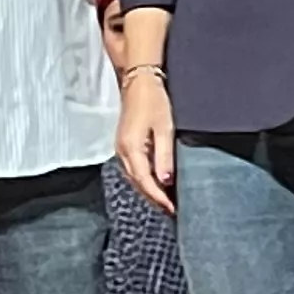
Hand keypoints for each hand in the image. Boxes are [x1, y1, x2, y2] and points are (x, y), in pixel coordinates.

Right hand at [117, 67, 178, 210]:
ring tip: (165, 202)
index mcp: (131, 148)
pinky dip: (143, 180)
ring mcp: (120, 149)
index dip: (158, 197)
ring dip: (148, 191)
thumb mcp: (164, 128)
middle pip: (137, 183)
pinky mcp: (124, 145)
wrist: (138, 82)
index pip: (145, 181)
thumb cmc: (154, 101)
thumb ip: (164, 156)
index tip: (172, 209)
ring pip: (134, 178)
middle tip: (172, 211)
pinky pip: (133, 170)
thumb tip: (166, 181)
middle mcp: (122, 152)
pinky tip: (155, 184)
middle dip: (153, 198)